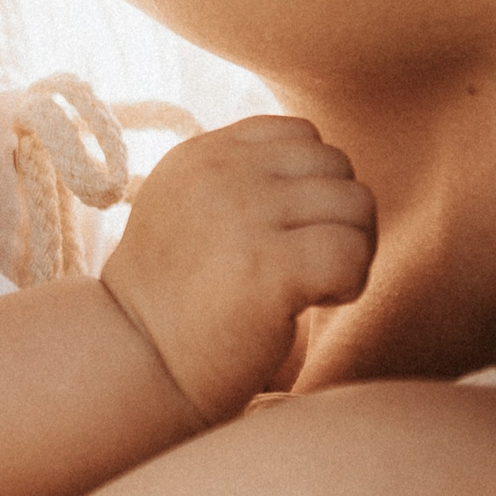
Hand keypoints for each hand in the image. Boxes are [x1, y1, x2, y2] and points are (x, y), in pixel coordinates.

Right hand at [100, 116, 375, 424]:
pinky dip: (350, 284)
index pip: (300, 134)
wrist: (138, 361)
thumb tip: (318, 169)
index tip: (289, 230)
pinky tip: (313, 304)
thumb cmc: (173, 297)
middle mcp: (221, 172)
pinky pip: (353, 253)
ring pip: (357, 204)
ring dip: (352, 249)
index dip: (313, 183)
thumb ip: (239, 176)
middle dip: (338, 216)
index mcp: (202, 154)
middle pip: (337, 166)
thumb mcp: (186, 207)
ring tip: (312, 284)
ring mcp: (244, 215)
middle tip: (308, 263)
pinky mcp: (269, 267)